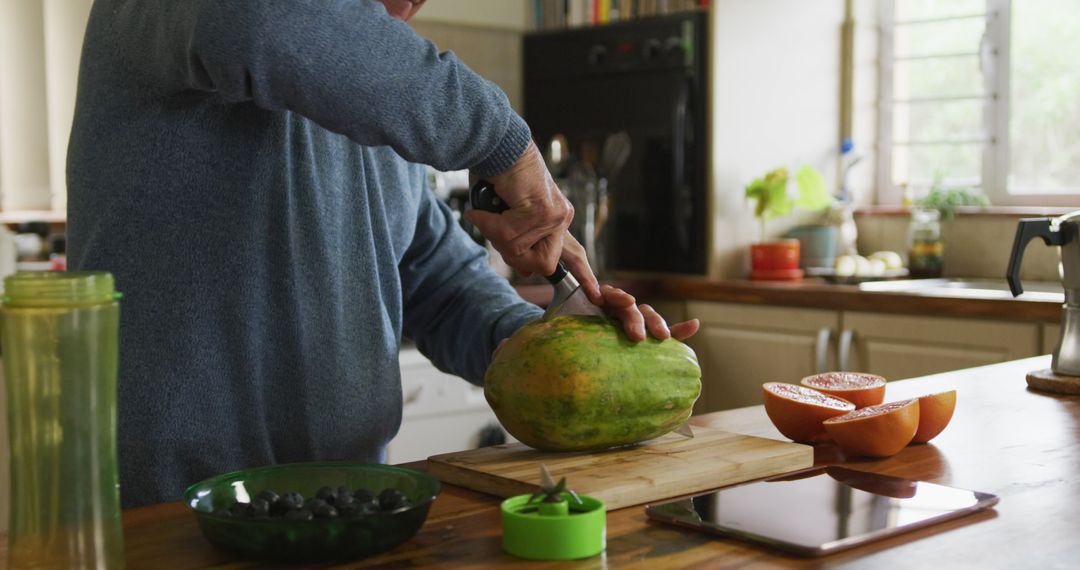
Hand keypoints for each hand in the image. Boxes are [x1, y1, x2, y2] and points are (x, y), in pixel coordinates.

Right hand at [464, 141, 601, 302]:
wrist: (496, 144)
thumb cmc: (497, 176)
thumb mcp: (507, 216)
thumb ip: (517, 242)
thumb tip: (524, 268)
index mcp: (555, 219)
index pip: (575, 253)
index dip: (584, 276)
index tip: (596, 295)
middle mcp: (561, 217)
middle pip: (542, 265)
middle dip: (516, 256)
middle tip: (499, 232)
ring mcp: (554, 215)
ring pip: (520, 252)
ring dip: (497, 234)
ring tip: (492, 210)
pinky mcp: (542, 210)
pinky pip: (510, 235)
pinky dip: (492, 223)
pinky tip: (489, 205)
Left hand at [491, 285, 699, 358]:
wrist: (560, 339)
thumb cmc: (549, 338)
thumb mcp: (532, 338)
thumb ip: (517, 343)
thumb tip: (497, 351)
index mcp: (586, 304)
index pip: (602, 294)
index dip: (610, 297)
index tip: (613, 302)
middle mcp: (608, 310)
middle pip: (627, 305)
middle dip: (635, 316)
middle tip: (637, 335)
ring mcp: (623, 322)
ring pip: (645, 317)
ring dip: (657, 324)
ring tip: (664, 338)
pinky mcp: (635, 336)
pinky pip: (659, 332)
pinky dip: (677, 331)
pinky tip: (693, 330)